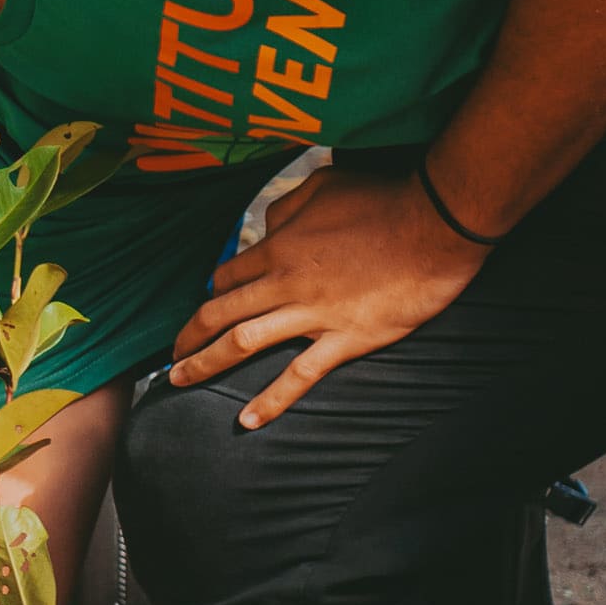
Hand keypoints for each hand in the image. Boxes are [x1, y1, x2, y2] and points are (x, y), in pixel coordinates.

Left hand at [168, 165, 489, 429]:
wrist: (434, 223)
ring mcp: (312, 313)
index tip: (207, 307)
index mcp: (280, 246)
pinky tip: (249, 420)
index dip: (212, 292)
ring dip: (205, 364)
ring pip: (243, 343)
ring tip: (180, 382)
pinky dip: (272, 400)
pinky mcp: (345, 338)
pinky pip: (299, 374)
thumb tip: (266, 225)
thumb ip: (288, 207)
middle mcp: (285, 281)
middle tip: (171, 355)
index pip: (228, 276)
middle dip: (189, 336)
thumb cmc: (384, 198)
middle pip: (220, 312)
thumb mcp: (325, 184)